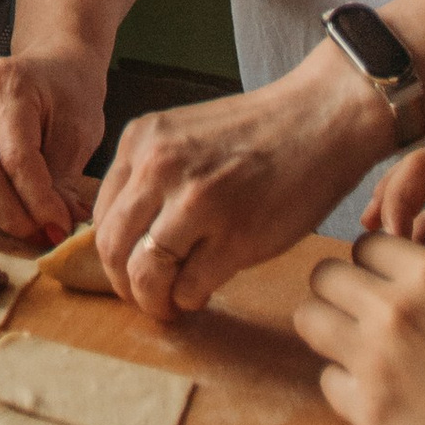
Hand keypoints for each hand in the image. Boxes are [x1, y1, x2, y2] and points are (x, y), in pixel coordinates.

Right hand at [0, 54, 105, 243]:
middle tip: (43, 233)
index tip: (61, 226)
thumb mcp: (80, 132)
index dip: (38, 201)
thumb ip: (62, 180)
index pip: (16, 157)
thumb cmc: (71, 97)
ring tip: (20, 227)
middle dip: (13, 215)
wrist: (55, 66)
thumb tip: (55, 229)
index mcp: (10, 83)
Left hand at [89, 47, 385, 322]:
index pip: (102, 215)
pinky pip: (190, 288)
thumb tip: (128, 237)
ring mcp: (197, 203)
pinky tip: (203, 293)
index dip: (112, 254)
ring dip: (153, 302)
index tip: (128, 270)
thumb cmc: (260, 133)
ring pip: (145, 275)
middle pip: (112, 249)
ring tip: (170, 304)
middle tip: (143, 298)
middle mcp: (159, 168)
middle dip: (124, 286)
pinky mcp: (235, 237)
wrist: (322, 119)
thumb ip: (153, 175)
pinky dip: (190, 300)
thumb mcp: (185, 135)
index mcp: (142, 140)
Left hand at [293, 233, 424, 424]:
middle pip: (326, 275)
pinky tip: (381, 399)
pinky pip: (328, 382)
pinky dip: (346, 387)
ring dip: (330, 330)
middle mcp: (396, 309)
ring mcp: (375, 362)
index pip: (368, 244)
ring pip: (309, 319)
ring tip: (361, 352)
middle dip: (341, 291)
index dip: (377, 265)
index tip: (389, 285)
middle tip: (364, 316)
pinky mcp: (368, 416)